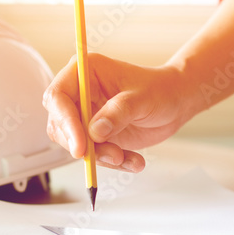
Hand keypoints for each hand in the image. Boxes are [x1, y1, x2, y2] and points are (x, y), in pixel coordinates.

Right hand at [42, 53, 193, 172]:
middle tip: (111, 155)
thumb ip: (118, 113)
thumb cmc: (160, 90)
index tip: (81, 146)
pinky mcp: (96, 135)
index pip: (58, 96)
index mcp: (86, 72)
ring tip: (126, 158)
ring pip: (75, 143)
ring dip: (99, 156)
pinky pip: (93, 155)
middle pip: (59, 124)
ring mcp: (87, 116)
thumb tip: (93, 132)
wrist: (175, 103)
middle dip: (82, 144)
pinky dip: (112, 162)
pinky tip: (134, 161)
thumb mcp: (142, 98)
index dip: (64, 122)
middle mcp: (81, 93)